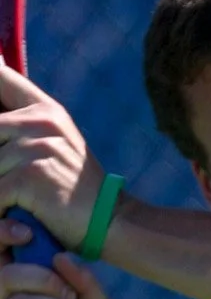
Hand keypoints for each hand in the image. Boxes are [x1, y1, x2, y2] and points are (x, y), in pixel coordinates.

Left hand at [0, 62, 104, 246]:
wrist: (111, 221)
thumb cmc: (78, 190)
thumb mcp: (58, 144)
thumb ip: (28, 126)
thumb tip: (0, 123)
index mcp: (45, 110)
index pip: (1, 77)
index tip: (2, 128)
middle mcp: (39, 121)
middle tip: (10, 179)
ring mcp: (33, 147)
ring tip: (14, 200)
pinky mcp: (28, 176)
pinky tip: (13, 217)